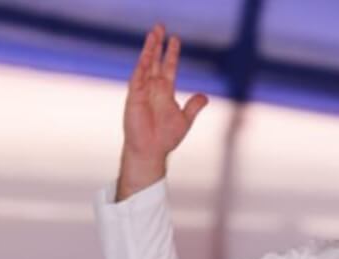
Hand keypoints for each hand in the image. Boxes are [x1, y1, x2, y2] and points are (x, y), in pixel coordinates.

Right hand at [116, 24, 208, 200]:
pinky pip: (137, 78)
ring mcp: (142, 91)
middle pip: (155, 61)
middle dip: (158, 44)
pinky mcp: (134, 97)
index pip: (168, 67)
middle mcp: (153, 88)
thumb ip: (193, 106)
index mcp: (164, 92)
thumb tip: (204, 96)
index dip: (171, 53)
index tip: (175, 39)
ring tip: (153, 33)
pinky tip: (145, 55)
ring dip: (149, 50)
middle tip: (160, 27)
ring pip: (145, 65)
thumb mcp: (185, 119)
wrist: (151, 151)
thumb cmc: (165, 138)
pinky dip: (141, 66)